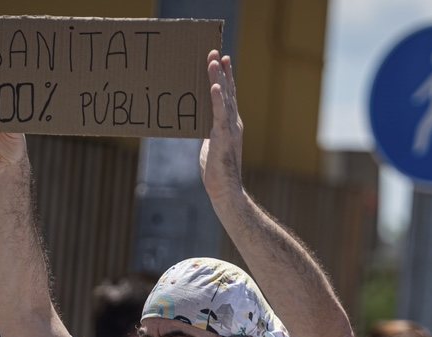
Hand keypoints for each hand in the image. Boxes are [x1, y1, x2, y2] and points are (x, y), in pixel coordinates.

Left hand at [199, 50, 243, 204]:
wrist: (226, 189)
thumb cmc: (216, 171)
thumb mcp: (210, 145)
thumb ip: (207, 132)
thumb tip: (198, 124)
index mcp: (231, 124)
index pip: (228, 96)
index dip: (225, 78)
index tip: (221, 60)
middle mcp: (233, 123)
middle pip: (228, 92)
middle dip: (222, 71)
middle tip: (217, 52)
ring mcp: (230, 128)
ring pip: (224, 98)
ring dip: (219, 78)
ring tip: (213, 61)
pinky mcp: (223, 136)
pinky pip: (219, 114)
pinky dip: (217, 99)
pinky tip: (214, 86)